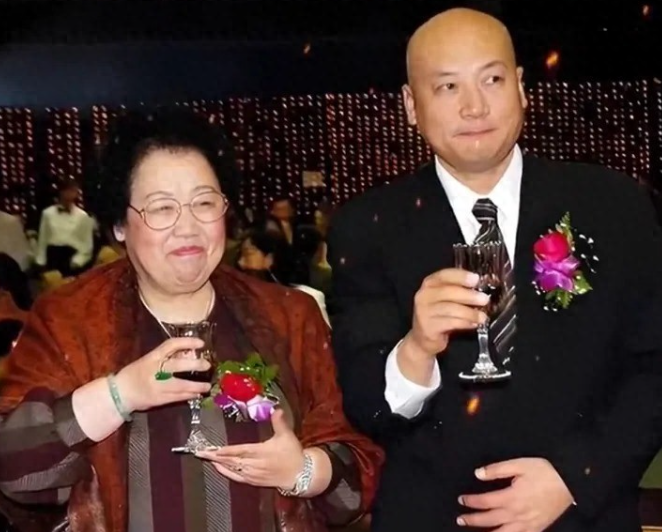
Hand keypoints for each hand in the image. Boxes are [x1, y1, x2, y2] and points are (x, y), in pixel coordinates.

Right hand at [115, 337, 211, 412]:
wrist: (119, 393)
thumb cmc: (135, 374)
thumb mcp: (149, 360)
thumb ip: (166, 358)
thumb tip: (189, 354)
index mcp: (152, 357)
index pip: (170, 345)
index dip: (186, 342)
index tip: (201, 343)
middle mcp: (155, 370)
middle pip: (177, 365)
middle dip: (194, 365)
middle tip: (207, 365)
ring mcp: (157, 386)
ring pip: (180, 385)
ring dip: (196, 386)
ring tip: (207, 386)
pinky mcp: (158, 399)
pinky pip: (177, 397)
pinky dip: (189, 396)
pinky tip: (198, 394)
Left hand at [195, 409, 304, 489]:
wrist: (300, 474)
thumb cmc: (292, 454)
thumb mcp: (287, 435)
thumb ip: (279, 422)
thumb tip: (276, 408)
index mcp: (262, 452)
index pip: (241, 451)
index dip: (227, 450)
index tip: (214, 448)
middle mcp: (255, 464)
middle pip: (232, 460)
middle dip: (215, 456)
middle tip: (201, 452)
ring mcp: (253, 474)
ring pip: (232, 468)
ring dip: (218, 463)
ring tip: (206, 457)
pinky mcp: (253, 481)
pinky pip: (236, 477)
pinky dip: (225, 472)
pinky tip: (217, 468)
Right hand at [403, 268, 487, 359]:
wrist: (424, 337)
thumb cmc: (439, 314)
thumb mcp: (446, 298)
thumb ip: (460, 290)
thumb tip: (482, 288)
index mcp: (430, 284)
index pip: (445, 275)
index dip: (461, 276)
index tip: (476, 279)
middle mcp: (424, 295)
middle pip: (448, 292)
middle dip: (469, 295)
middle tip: (484, 299)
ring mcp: (424, 312)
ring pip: (450, 309)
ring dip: (470, 313)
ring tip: (482, 316)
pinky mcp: (428, 327)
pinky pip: (450, 323)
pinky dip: (465, 323)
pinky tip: (473, 324)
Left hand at [458, 458, 573, 531]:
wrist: (570, 483)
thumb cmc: (545, 472)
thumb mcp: (519, 464)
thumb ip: (497, 470)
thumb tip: (478, 474)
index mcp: (511, 497)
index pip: (485, 502)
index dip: (471, 502)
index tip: (461, 500)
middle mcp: (517, 514)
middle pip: (490, 520)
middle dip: (473, 520)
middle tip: (460, 519)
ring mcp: (528, 524)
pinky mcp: (538, 528)